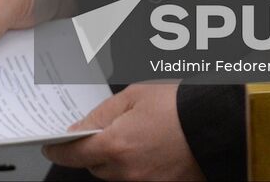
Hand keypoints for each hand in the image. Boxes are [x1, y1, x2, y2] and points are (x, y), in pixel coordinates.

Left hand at [42, 83, 203, 180]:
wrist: (218, 122)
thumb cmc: (179, 104)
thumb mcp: (134, 96)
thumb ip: (102, 114)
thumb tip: (79, 128)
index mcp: (116, 146)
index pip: (74, 155)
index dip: (59, 150)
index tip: (51, 146)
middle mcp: (128, 171)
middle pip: (95, 167)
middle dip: (91, 151)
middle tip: (96, 133)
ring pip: (116, 174)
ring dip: (114, 158)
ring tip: (129, 135)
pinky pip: (138, 177)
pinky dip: (136, 164)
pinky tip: (147, 146)